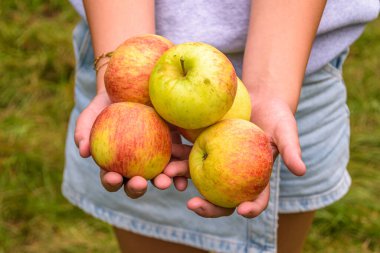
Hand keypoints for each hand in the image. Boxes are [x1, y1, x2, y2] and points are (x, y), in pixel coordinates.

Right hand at [73, 91, 179, 197]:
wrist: (131, 88)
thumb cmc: (106, 105)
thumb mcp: (92, 113)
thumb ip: (83, 131)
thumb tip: (84, 152)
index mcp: (115, 164)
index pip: (112, 177)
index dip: (112, 181)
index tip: (114, 177)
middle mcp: (135, 165)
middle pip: (135, 183)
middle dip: (136, 188)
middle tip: (140, 183)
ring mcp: (155, 158)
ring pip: (158, 177)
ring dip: (162, 183)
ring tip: (165, 182)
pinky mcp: (172, 148)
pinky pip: (177, 162)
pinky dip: (180, 172)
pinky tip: (182, 180)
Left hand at [164, 97, 305, 217]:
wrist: (257, 99)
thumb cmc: (276, 117)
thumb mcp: (286, 130)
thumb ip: (292, 149)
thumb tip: (302, 171)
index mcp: (256, 178)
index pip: (256, 199)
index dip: (250, 208)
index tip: (242, 210)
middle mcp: (234, 176)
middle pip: (222, 198)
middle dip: (208, 207)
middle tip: (194, 205)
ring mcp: (218, 162)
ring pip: (199, 177)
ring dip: (182, 179)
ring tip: (168, 177)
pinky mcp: (205, 146)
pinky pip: (190, 153)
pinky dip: (178, 155)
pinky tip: (166, 153)